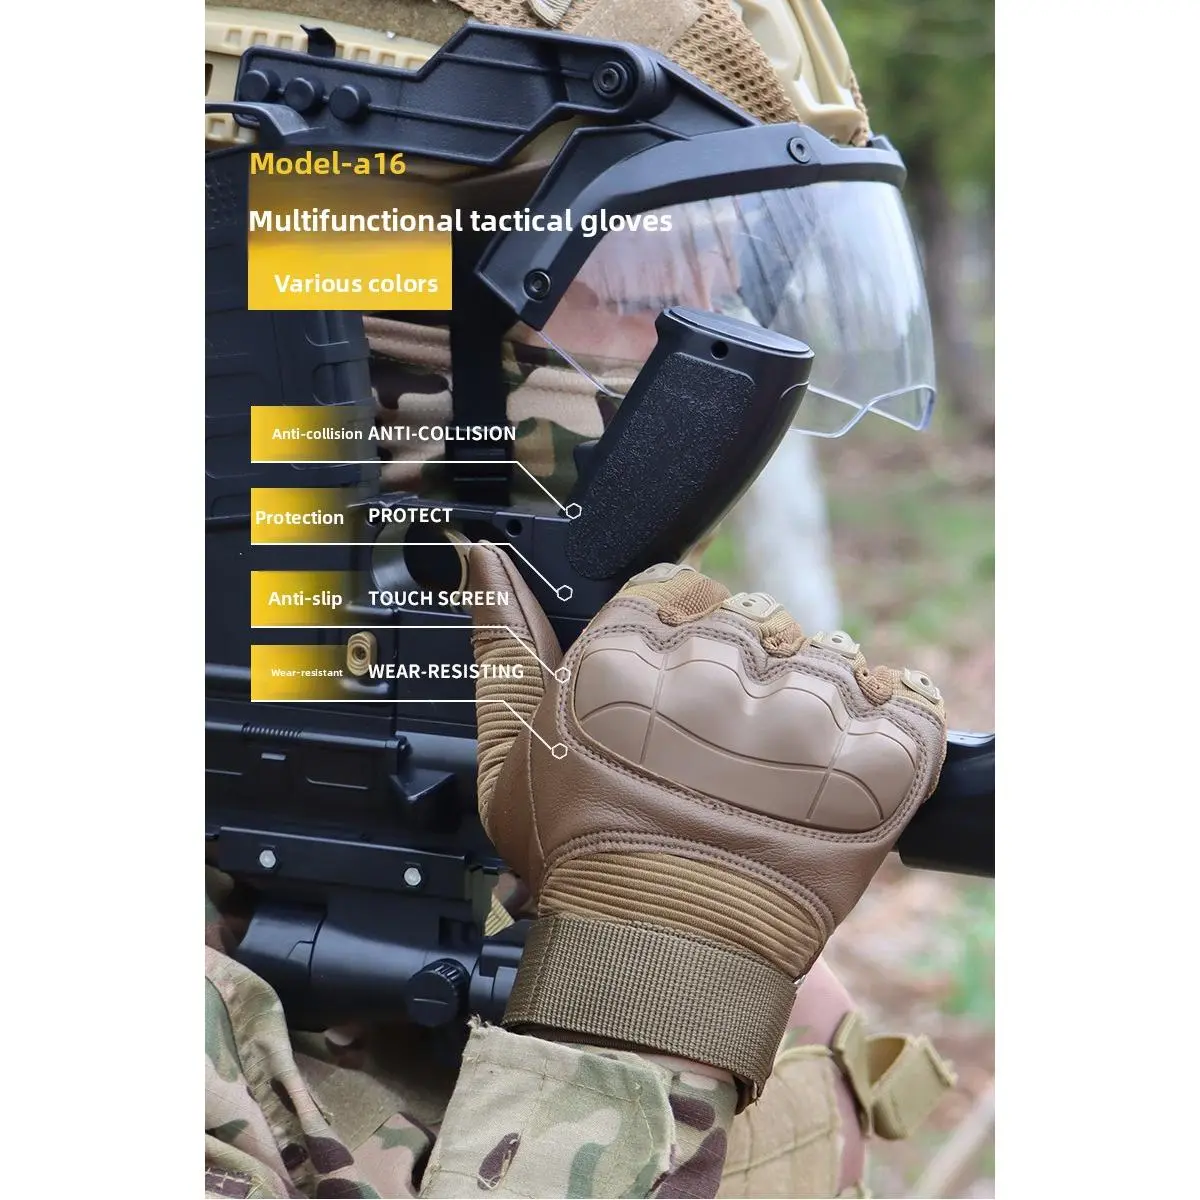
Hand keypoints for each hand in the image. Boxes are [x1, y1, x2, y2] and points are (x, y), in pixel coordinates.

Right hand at [467, 548, 946, 1106]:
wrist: (661, 960)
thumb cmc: (580, 858)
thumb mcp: (513, 747)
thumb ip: (502, 640)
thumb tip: (480, 555)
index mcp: (631, 650)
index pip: (678, 585)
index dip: (681, 635)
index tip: (678, 687)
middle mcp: (720, 668)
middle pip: (756, 617)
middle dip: (746, 670)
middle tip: (729, 746)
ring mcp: (805, 714)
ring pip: (831, 653)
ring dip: (816, 701)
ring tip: (783, 773)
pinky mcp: (877, 762)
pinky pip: (909, 698)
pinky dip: (888, 727)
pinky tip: (845, 770)